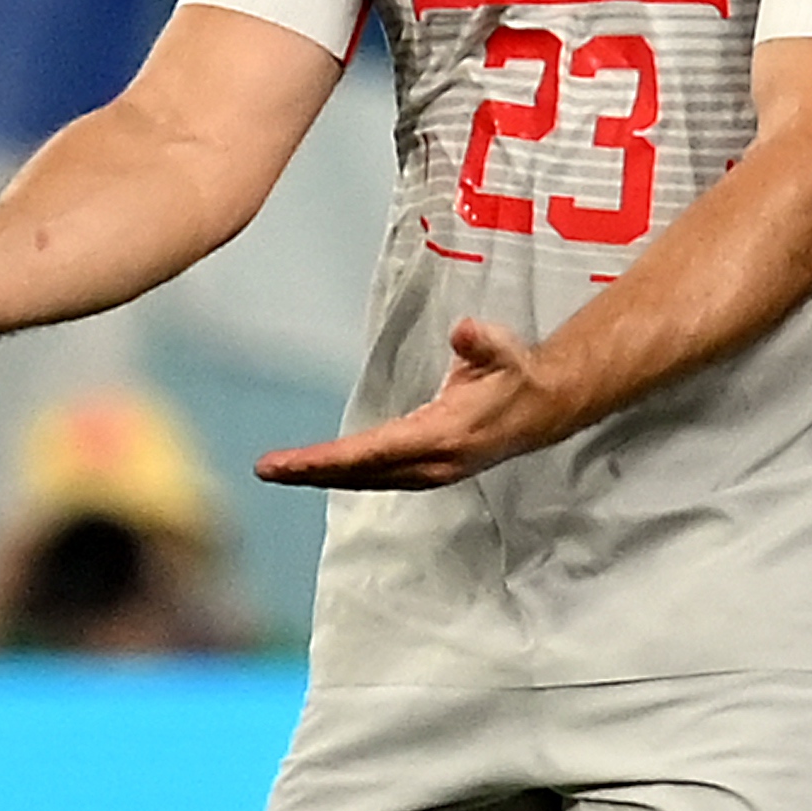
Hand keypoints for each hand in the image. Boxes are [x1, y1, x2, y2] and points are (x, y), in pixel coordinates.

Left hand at [255, 315, 572, 491]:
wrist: (545, 408)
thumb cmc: (517, 375)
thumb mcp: (505, 352)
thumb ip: (483, 342)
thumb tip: (464, 332)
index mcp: (443, 436)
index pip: (374, 451)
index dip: (331, 458)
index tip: (292, 462)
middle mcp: (431, 462)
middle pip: (361, 471)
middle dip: (312, 471)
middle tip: (266, 469)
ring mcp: (430, 471)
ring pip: (366, 478)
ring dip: (323, 476)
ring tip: (280, 471)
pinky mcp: (427, 469)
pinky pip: (376, 475)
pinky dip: (344, 474)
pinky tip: (318, 471)